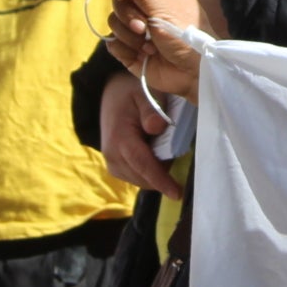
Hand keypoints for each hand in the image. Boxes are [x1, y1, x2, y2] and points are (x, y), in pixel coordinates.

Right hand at [98, 70, 179, 198]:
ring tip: (162, 146)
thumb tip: (158, 128)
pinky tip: (155, 153)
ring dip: (157, 172)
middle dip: (163, 173)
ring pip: (142, 180)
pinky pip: (137, 177)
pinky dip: (150, 172)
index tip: (177, 193)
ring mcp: (112, 164)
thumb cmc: (131, 93)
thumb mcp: (144, 93)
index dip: (160, 179)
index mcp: (119, 138)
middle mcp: (112, 156)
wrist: (110, 96)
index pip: (142, 164)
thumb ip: (151, 110)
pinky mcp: (116, 168)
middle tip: (175, 148)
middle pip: (144, 177)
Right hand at [103, 0, 204, 98]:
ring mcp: (136, 26)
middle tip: (143, 27)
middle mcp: (146, 3)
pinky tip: (144, 55)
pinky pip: (113, 43)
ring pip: (114, 20)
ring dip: (129, 35)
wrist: (193, 73)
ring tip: (149, 46)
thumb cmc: (188, 36)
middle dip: (128, 14)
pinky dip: (126, 50)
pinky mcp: (129, 47)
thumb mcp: (167, 9)